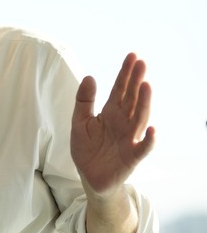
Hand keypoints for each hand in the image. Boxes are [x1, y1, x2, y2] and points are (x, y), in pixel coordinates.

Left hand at [71, 53, 155, 196]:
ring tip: (146, 85)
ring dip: (144, 103)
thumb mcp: (79, 122)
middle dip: (136, 81)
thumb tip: (89, 76)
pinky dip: (149, 140)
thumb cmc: (87, 148)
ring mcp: (129, 138)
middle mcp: (123, 122)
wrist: (89, 176)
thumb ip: (84, 101)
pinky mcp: (132, 157)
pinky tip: (153, 129)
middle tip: (142, 62)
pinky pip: (143, 148)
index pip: (119, 89)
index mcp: (110, 113)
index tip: (132, 56)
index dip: (125, 73)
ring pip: (139, 118)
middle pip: (132, 99)